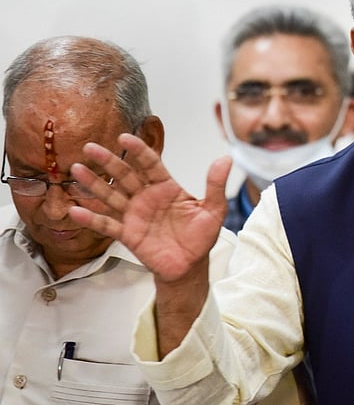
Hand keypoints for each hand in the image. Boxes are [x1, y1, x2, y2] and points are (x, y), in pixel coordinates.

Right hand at [69, 133, 230, 283]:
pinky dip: (92, 219)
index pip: (150, 164)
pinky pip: (107, 225)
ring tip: (76, 170)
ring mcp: (134, 215)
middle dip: (108, 161)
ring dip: (94, 184)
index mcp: (166, 187)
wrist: (191, 266)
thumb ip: (215, 185)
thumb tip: (226, 159)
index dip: (138, 150)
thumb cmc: (200, 237)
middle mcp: (146, 197)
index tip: (125, 138)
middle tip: (90, 147)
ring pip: (111, 195)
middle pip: (125, 175)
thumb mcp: (213, 210)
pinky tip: (75, 211)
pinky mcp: (127, 234)